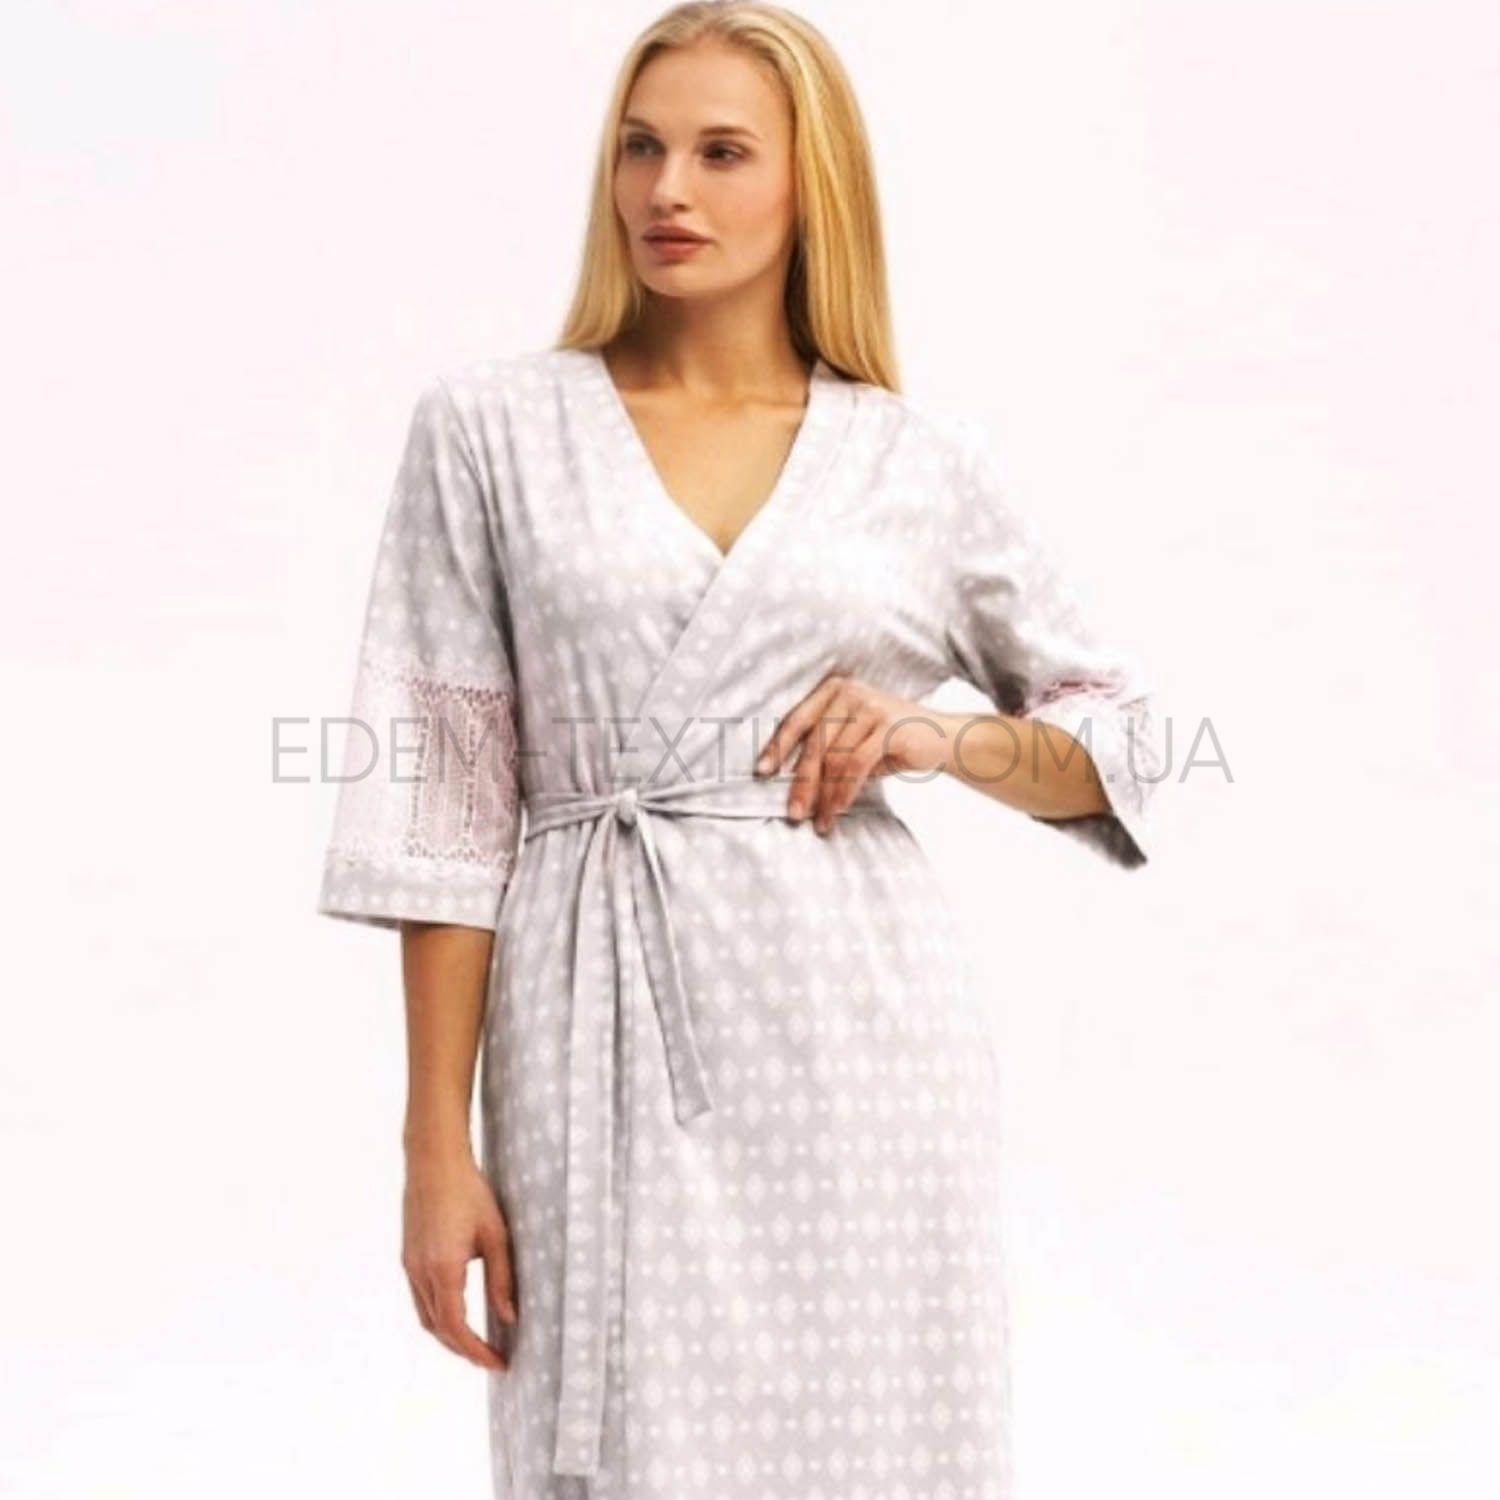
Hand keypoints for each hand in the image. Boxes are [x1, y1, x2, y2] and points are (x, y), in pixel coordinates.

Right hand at [401, 1148, 516, 1370]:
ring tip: (476, 1342)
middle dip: (463, 1350)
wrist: (433, 1161)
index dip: (476, 1352)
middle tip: (490, 1359)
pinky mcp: (408, 1256)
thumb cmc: (469, 1192)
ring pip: (426, 1317)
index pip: (456, 1328)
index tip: (497, 1363)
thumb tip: (508, 1318)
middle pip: (438, 1329)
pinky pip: (420, 1298)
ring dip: (449, 1335)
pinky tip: (457, 1311)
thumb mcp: (495, 1234)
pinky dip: (439, 1315)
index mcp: (442, 1270)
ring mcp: (410, 1265)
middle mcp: (420, 1273)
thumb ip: (502, 1278)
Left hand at [752, 671, 950, 833]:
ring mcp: (869, 706)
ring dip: (824, 796)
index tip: (761, 772)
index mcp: (834, 690)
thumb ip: (826, 750)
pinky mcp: (887, 726)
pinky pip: (856, 765)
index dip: (777, 747)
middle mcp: (849, 692)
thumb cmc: (891, 742)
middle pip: (814, 743)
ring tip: (819, 821)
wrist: (944, 738)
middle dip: (801, 783)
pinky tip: (839, 810)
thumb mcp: (853, 739)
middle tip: (792, 813)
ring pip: (834, 758)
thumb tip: (791, 781)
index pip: (796, 719)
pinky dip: (844, 791)